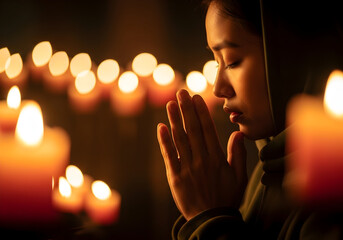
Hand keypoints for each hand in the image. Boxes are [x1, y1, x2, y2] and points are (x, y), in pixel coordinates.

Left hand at [157, 89, 246, 219]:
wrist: (211, 221)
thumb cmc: (226, 198)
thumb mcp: (239, 177)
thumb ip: (238, 154)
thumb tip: (238, 133)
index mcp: (217, 158)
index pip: (208, 129)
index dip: (201, 112)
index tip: (197, 97)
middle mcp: (201, 159)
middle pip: (192, 129)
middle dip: (186, 109)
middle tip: (181, 92)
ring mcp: (187, 167)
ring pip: (179, 139)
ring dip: (174, 120)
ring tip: (170, 104)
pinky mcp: (175, 177)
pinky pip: (169, 155)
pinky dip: (164, 141)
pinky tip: (160, 127)